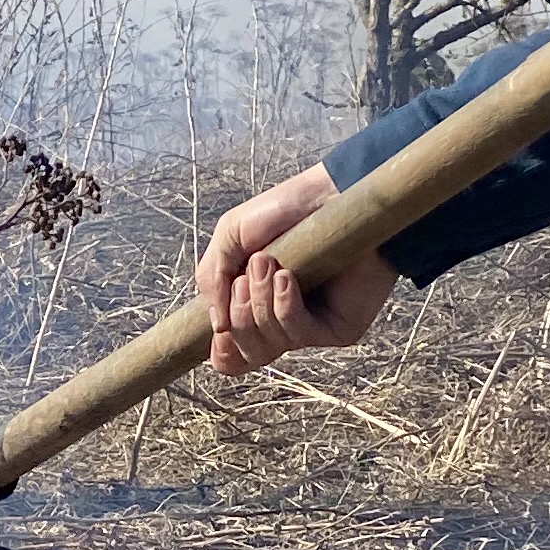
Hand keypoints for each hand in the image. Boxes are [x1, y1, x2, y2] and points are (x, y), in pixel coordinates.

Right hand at [196, 164, 399, 375]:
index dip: (223, 350)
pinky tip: (287, 277)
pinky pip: (299, 333)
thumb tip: (217, 328)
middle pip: (248, 354)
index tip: (219, 329)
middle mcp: (283, 323)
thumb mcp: (230, 237)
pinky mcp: (338, 327)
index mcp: (256, 307)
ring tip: (267, 263)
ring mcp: (311, 327)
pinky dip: (284, 306)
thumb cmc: (284, 211)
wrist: (331, 194)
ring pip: (269, 346)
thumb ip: (211, 279)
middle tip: (246, 275)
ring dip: (259, 303)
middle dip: (239, 315)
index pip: (235, 355)